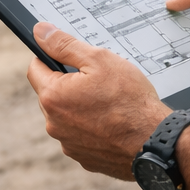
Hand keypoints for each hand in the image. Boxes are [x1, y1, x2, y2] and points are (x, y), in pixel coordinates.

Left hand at [27, 22, 189, 189]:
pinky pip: (81, 136)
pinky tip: (114, 122)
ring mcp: (68, 144)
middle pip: (52, 94)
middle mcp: (54, 124)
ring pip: (67, 116)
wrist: (153, 140)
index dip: (51, 58)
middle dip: (70, 84)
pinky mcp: (83, 158)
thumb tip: (40, 31)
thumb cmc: (129, 99)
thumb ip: (65, 45)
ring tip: (110, 102)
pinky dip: (93, 128)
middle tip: (99, 80)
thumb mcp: (99, 60)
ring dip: (81, 107)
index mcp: (53, 96)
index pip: (35, 68)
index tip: (70, 57)